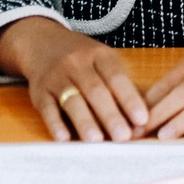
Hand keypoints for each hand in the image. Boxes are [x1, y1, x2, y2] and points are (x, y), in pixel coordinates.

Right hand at [0, 16, 149, 142]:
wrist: (42, 42)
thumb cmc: (83, 59)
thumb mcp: (104, 60)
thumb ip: (122, 84)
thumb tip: (145, 113)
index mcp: (100, 55)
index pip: (117, 77)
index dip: (130, 99)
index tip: (142, 119)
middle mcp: (77, 63)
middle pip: (95, 91)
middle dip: (110, 115)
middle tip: (123, 137)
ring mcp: (56, 77)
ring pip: (72, 101)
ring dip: (85, 122)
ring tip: (97, 141)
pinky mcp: (39, 92)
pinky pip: (47, 109)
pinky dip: (55, 124)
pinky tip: (64, 139)